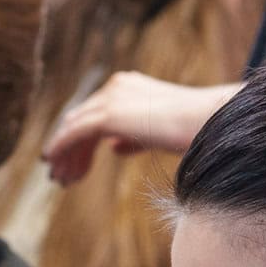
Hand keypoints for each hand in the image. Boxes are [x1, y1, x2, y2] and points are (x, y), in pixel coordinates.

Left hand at [42, 74, 233, 184]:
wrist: (210, 123)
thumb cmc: (195, 129)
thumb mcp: (157, 133)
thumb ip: (132, 136)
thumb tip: (114, 146)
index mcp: (128, 86)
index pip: (94, 113)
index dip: (80, 141)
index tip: (75, 167)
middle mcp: (117, 86)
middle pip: (80, 119)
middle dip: (68, 149)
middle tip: (59, 176)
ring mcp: (112, 98)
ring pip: (75, 127)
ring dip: (64, 155)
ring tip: (60, 180)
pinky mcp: (109, 114)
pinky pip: (74, 133)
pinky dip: (61, 149)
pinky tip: (55, 166)